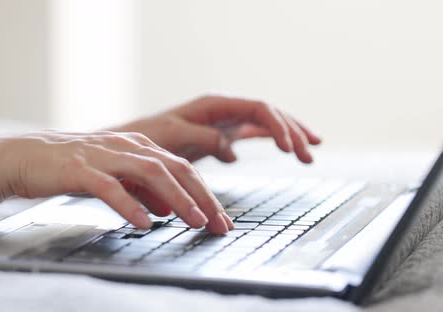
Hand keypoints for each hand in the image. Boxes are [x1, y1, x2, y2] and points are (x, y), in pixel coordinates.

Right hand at [0, 131, 233, 233]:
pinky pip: (109, 187)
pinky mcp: (79, 168)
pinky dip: (129, 204)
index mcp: (137, 146)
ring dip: (177, 198)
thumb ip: (141, 190)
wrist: (23, 157)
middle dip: (203, 197)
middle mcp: (125, 146)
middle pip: (175, 168)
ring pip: (150, 172)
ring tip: (195, 221)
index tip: (222, 219)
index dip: (206, 193)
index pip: (182, 168)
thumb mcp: (114, 177)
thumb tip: (168, 210)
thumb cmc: (70, 168)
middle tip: (220, 224)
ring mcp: (103, 155)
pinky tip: (144, 223)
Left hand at [111, 95, 321, 162]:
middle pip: (269, 114)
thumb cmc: (149, 138)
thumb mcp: (174, 137)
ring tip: (311, 152)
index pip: (259, 108)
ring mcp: (225, 121)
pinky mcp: (222, 135)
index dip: (279, 126)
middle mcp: (224, 109)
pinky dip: (274, 140)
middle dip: (292, 132)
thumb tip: (232, 151)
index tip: (289, 149)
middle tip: (309, 155)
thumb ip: (203, 139)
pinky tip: (289, 150)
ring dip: (289, 135)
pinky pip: (255, 133)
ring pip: (266, 123)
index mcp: (215, 104)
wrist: (133, 146)